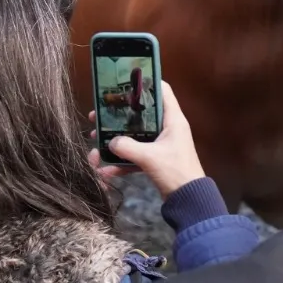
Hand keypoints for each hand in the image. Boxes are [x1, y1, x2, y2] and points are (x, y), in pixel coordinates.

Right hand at [88, 80, 204, 198]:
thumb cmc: (175, 172)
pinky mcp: (156, 159)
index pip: (162, 91)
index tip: (124, 83)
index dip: (145, 83)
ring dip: (116, 140)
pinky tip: (104, 170)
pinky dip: (121, 162)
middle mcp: (167, 129)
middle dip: (118, 117)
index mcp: (173, 120)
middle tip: (97, 116)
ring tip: (95, 141)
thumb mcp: (149, 157)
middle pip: (140, 115)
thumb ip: (127, 148)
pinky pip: (135, 155)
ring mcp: (161, 144)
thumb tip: (110, 142)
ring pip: (135, 136)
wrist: (188, 199)